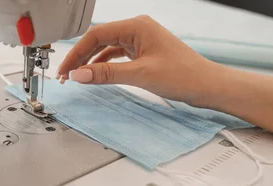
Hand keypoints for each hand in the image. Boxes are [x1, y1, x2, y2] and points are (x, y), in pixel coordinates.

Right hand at [57, 15, 227, 106]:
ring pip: (107, 47)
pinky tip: (97, 74)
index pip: (96, 35)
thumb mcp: (140, 75)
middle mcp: (138, 28)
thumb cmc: (184, 75)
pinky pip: (118, 54)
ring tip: (77, 77)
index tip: (65, 70)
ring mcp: (142, 39)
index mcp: (137, 26)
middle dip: (80, 58)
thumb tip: (79, 74)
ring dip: (91, 62)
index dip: (76, 53)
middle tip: (65, 76)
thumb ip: (106, 74)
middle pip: (99, 39)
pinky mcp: (145, 51)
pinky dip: (105, 64)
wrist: (207, 85)